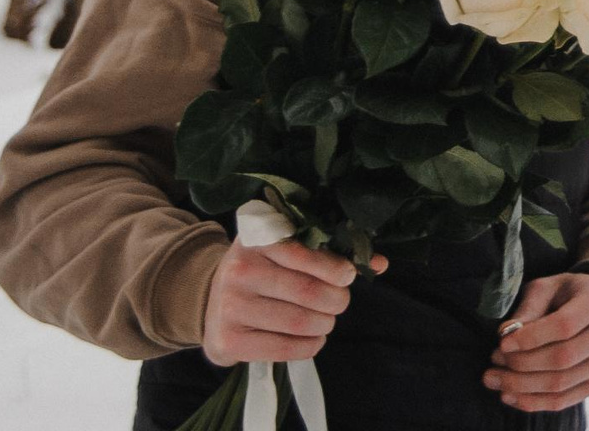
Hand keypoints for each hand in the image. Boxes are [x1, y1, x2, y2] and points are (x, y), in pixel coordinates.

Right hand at [201, 238, 376, 366]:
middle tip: (340, 302)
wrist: (210, 301)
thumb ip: (329, 252)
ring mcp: (230, 306)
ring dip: (324, 325)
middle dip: (336, 300)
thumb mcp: (285, 249)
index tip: (348, 276)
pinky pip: (282, 348)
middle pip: (306, 291)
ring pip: (298, 321)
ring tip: (326, 321)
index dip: (334, 268)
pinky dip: (309, 347)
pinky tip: (314, 340)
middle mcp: (239, 270)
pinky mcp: (228, 340)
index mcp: (256, 239)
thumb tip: (378, 263)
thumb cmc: (261, 270)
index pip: (303, 253)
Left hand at [488, 270, 588, 410]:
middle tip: (493, 360)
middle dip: (521, 364)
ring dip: (521, 386)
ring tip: (494, 378)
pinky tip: (509, 394)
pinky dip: (532, 401)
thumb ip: (529, 308)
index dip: (531, 338)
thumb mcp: (548, 287)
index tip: (502, 341)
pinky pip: (563, 401)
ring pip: (560, 384)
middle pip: (562, 359)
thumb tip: (506, 334)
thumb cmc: (567, 293)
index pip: (564, 326)